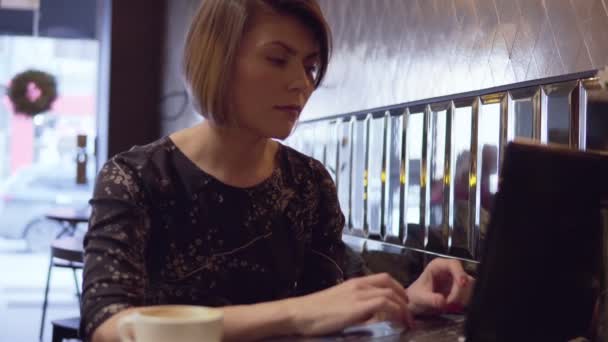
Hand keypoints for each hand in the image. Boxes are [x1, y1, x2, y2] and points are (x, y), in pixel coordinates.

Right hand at [287, 273, 414, 335]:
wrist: (300, 313)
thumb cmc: (315, 312)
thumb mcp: (339, 303)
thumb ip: (356, 304)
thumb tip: (369, 314)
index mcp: (354, 283)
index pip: (383, 278)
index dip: (398, 289)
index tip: (403, 303)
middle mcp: (359, 285)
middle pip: (390, 283)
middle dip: (404, 297)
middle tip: (408, 313)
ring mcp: (358, 294)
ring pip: (390, 294)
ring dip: (403, 308)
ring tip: (407, 322)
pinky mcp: (358, 306)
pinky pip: (385, 304)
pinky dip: (395, 312)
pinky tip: (397, 322)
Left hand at [406, 258, 474, 315]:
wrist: (416, 304)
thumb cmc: (416, 296)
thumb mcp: (420, 298)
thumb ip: (430, 299)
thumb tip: (442, 301)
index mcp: (438, 265)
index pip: (454, 264)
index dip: (460, 273)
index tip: (462, 285)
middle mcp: (449, 270)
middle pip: (465, 277)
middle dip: (459, 292)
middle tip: (449, 303)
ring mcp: (457, 279)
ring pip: (470, 287)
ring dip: (462, 299)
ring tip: (448, 306)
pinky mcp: (461, 289)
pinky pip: (469, 295)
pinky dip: (463, 303)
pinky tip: (453, 307)